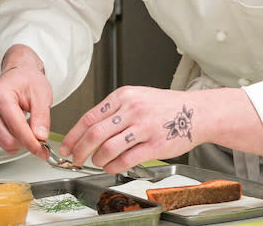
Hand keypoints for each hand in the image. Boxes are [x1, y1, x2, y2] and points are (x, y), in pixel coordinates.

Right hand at [0, 44, 52, 157]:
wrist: (18, 73)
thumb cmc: (28, 80)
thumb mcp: (42, 95)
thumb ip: (42, 117)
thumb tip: (40, 137)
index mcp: (0, 95)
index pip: (17, 129)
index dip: (32, 143)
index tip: (43, 151)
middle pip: (7, 140)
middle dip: (26, 144)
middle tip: (40, 141)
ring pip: (3, 143)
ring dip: (20, 142)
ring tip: (30, 129)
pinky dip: (12, 139)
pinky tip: (19, 128)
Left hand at [60, 86, 200, 173]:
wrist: (195, 112)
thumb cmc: (164, 106)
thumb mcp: (136, 97)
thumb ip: (114, 110)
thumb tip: (88, 129)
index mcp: (122, 96)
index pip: (89, 117)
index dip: (73, 135)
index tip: (66, 146)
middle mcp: (131, 109)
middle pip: (94, 133)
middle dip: (80, 150)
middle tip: (76, 158)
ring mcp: (143, 127)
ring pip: (108, 148)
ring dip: (97, 159)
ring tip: (96, 162)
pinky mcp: (154, 145)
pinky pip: (126, 159)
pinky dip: (113, 166)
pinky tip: (111, 167)